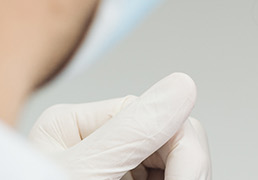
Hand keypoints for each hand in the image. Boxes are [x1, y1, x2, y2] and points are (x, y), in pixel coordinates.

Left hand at [28, 72, 210, 179]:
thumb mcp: (84, 172)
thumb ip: (131, 132)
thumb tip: (182, 86)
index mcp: (71, 126)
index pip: (152, 113)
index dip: (181, 146)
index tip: (187, 178)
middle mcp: (91, 146)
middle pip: (170, 138)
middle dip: (185, 164)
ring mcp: (109, 170)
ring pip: (176, 160)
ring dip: (185, 174)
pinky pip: (169, 174)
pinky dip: (178, 179)